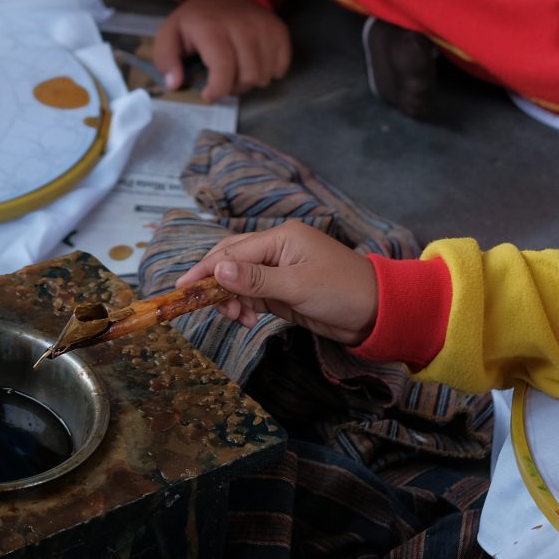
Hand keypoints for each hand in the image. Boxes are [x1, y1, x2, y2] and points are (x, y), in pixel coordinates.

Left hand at [153, 0, 290, 100]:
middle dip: (234, 87)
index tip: (208, 94)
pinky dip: (270, 73)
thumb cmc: (196, 20)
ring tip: (238, 72)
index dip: (217, 90)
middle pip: (248, 76)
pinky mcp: (279, 30)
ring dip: (251, 82)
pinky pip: (281, 66)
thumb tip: (175, 84)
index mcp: (211, 28)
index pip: (224, 69)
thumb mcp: (170, 34)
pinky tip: (255, 64)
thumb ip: (166, 59)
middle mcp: (242, 26)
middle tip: (224, 80)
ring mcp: (264, 27)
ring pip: (265, 75)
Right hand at [176, 221, 378, 345]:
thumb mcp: (297, 287)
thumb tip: (217, 270)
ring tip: (238, 319)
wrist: (376, 313)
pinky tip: (248, 320)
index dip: (206, 269)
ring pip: (240, 281)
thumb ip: (255, 280)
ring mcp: (280, 270)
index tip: (183, 288)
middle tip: (208, 308)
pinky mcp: (284, 290)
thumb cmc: (342, 292)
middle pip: (232, 262)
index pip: (233, 251)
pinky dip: (245, 307)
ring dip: (232, 300)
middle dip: (217, 285)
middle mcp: (277, 250)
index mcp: (281, 238)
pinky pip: (253, 295)